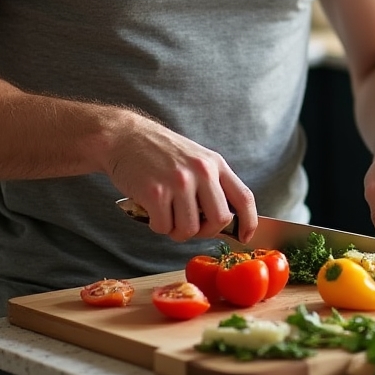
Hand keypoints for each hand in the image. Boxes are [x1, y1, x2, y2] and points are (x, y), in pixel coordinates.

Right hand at [107, 113, 257, 244]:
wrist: (125, 137)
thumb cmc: (160, 152)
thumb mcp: (195, 159)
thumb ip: (212, 184)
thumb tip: (224, 221)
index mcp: (215, 163)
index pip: (243, 197)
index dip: (248, 222)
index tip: (244, 237)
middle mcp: (202, 171)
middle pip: (219, 219)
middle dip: (205, 231)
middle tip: (189, 224)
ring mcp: (179, 181)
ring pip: (190, 229)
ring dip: (176, 230)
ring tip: (166, 213)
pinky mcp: (155, 192)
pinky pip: (163, 227)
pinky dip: (157, 225)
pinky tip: (151, 210)